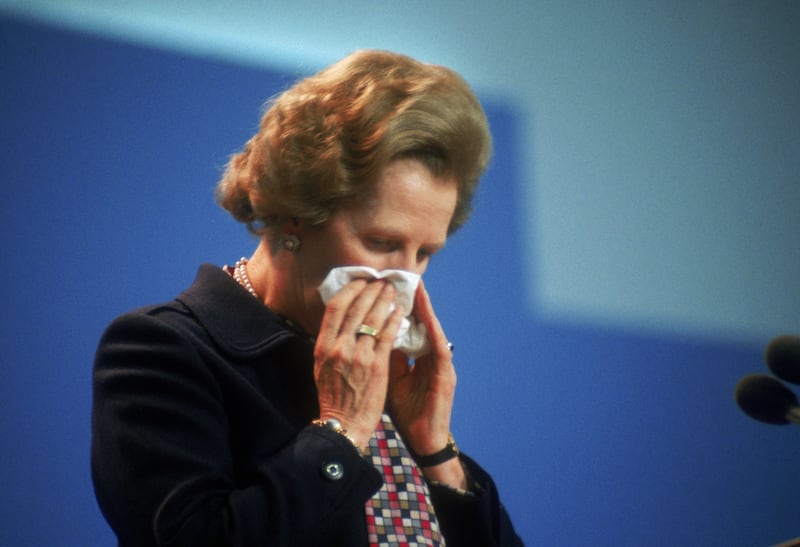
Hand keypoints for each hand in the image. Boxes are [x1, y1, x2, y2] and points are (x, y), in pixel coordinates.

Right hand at [313, 279, 404, 447]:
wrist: (344, 425)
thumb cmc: (334, 397)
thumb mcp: (322, 367)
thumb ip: (330, 344)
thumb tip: (340, 321)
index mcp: (323, 346)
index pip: (335, 307)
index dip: (350, 290)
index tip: (360, 281)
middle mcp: (338, 347)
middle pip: (356, 307)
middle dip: (370, 290)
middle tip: (381, 281)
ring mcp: (358, 356)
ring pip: (373, 318)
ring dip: (384, 300)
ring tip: (392, 291)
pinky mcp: (377, 366)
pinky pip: (387, 335)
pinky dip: (394, 320)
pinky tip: (400, 312)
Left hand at [387, 280, 456, 455]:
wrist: (423, 439)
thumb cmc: (408, 410)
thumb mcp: (391, 379)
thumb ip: (386, 356)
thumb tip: (370, 334)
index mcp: (418, 357)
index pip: (409, 326)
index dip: (401, 307)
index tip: (390, 287)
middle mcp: (431, 358)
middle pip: (423, 323)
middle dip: (415, 300)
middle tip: (406, 277)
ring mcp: (441, 366)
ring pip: (434, 332)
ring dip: (427, 311)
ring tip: (420, 290)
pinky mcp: (446, 378)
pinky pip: (440, 352)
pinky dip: (434, 335)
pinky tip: (429, 321)